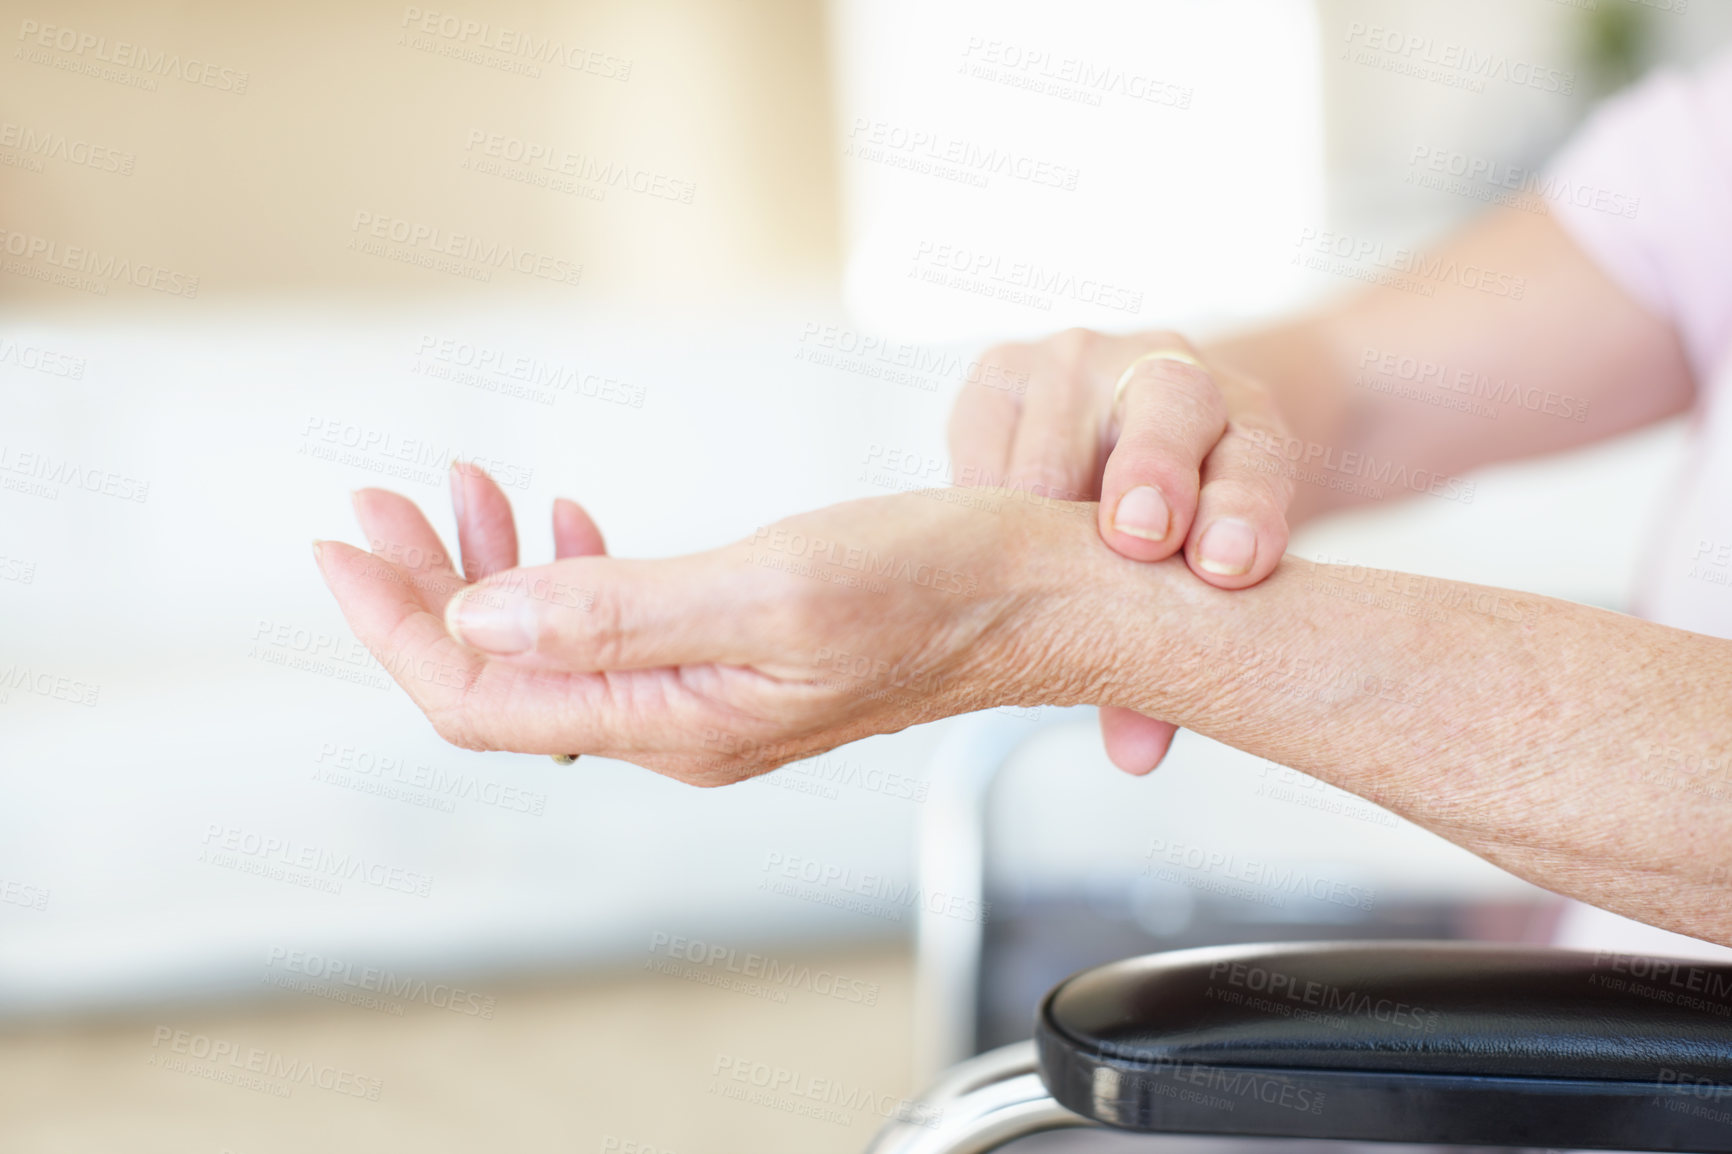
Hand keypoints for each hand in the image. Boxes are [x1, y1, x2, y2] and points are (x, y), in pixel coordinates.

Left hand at [313, 465, 1091, 783]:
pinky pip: (613, 632)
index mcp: (675, 719)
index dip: (396, 623)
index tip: (344, 540)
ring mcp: (707, 699)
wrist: (1051, 598)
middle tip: (379, 505)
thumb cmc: (946, 588)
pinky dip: (569, 572)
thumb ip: (617, 613)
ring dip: (493, 573)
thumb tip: (477, 623)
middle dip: (424, 589)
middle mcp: (679, 724)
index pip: (480, 696)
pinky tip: (567, 525)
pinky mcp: (738, 664)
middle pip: (499, 677)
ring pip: (552, 650)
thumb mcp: (774, 588)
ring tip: (463, 490)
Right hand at [949, 328, 1293, 773]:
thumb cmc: (1183, 505)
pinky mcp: (1000, 372)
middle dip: (1152, 479)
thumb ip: (1171, 656)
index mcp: (1248, 420)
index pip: (1259, 462)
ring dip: (1040, 513)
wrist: (1142, 417)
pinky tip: (972, 547)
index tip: (1229, 569)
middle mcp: (1170, 371)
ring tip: (1026, 578)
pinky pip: (977, 443)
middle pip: (1168, 419)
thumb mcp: (1202, 574)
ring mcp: (1081, 361)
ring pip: (1059, 438)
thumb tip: (1133, 753)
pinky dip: (974, 505)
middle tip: (1137, 538)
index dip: (1244, 515)